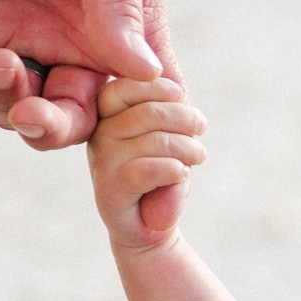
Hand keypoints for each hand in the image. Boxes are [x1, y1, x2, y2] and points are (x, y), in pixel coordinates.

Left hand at [0, 0, 178, 150]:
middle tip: (38, 118)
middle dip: (57, 129)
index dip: (150, 142)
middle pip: (75, 119)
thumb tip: (142, 72)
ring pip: (19, 106)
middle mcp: (77, 47)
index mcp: (126, 33)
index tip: (145, 174)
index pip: (146, 102)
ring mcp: (25, 41)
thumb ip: (121, 2)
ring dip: (9, 102)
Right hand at [89, 77, 206, 250]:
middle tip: (200, 132)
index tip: (180, 95)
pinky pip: (152, 169)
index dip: (156, 87)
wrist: (151, 223)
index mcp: (106, 115)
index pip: (124, 87)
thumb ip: (165, 106)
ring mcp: (103, 162)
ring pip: (156, 141)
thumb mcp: (165, 132)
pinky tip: (181, 174)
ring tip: (197, 156)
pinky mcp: (112, 188)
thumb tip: (173, 78)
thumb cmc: (161, 171)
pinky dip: (176, 170)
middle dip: (185, 120)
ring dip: (189, 149)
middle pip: (149, 113)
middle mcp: (99, 135)